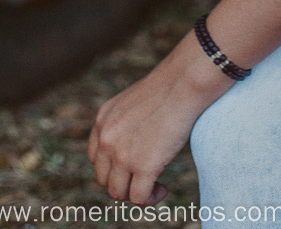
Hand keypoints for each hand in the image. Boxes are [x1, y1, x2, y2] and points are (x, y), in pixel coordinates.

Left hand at [88, 33, 229, 204]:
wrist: (184, 82)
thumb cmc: (169, 87)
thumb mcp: (135, 101)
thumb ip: (126, 123)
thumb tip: (135, 145)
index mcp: (103, 120)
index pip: (96, 158)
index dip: (113, 167)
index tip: (131, 167)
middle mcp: (107, 139)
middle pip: (105, 179)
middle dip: (124, 182)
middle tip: (145, 179)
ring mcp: (122, 154)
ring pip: (119, 192)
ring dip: (136, 194)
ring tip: (155, 187)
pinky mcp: (143, 166)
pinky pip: (139, 197)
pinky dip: (150, 199)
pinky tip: (162, 190)